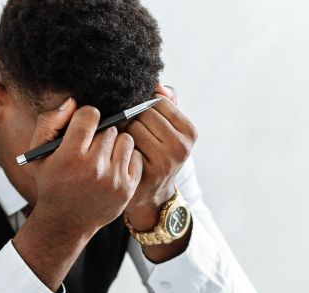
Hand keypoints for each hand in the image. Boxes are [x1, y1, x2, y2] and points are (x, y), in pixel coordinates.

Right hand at [28, 98, 143, 237]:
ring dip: (115, 144)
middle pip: (110, 127)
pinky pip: (136, 156)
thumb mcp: (38, 153)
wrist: (65, 222)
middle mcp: (93, 168)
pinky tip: (113, 166)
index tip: (82, 128)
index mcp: (70, 156)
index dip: (85, 118)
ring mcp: (113, 179)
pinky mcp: (127, 188)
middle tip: (91, 146)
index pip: (90, 115)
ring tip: (103, 155)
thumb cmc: (51, 183)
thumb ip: (50, 122)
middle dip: (100, 133)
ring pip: (125, 139)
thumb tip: (73, 102)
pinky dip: (126, 158)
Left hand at [123, 82, 197, 230]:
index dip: (143, 105)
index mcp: (189, 132)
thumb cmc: (157, 154)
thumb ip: (166, 102)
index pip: (158, 101)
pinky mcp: (146, 173)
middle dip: (131, 118)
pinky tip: (120, 154)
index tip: (138, 116)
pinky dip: (119, 146)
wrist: (152, 195)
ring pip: (133, 128)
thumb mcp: (168, 129)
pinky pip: (124, 146)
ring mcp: (165, 162)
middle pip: (144, 113)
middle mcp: (181, 147)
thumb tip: (157, 81)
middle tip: (127, 129)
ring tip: (124, 141)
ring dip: (123, 131)